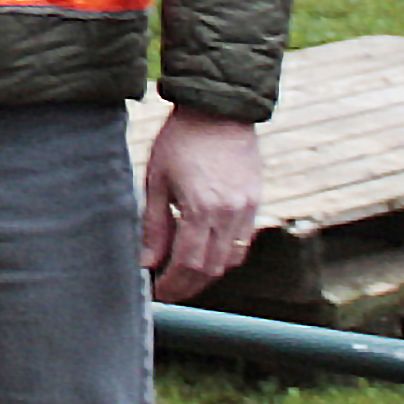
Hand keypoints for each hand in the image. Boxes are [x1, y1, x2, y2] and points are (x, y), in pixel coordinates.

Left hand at [140, 106, 260, 303]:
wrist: (218, 111)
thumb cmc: (179, 141)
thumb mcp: (156, 181)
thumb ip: (153, 225)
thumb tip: (147, 262)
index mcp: (202, 208)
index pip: (189, 263)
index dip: (173, 284)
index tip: (158, 292)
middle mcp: (230, 213)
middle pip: (212, 268)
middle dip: (189, 285)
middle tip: (168, 291)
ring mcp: (248, 208)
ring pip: (231, 259)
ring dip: (208, 273)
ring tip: (183, 275)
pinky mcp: (256, 201)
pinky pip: (243, 242)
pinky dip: (224, 255)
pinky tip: (204, 252)